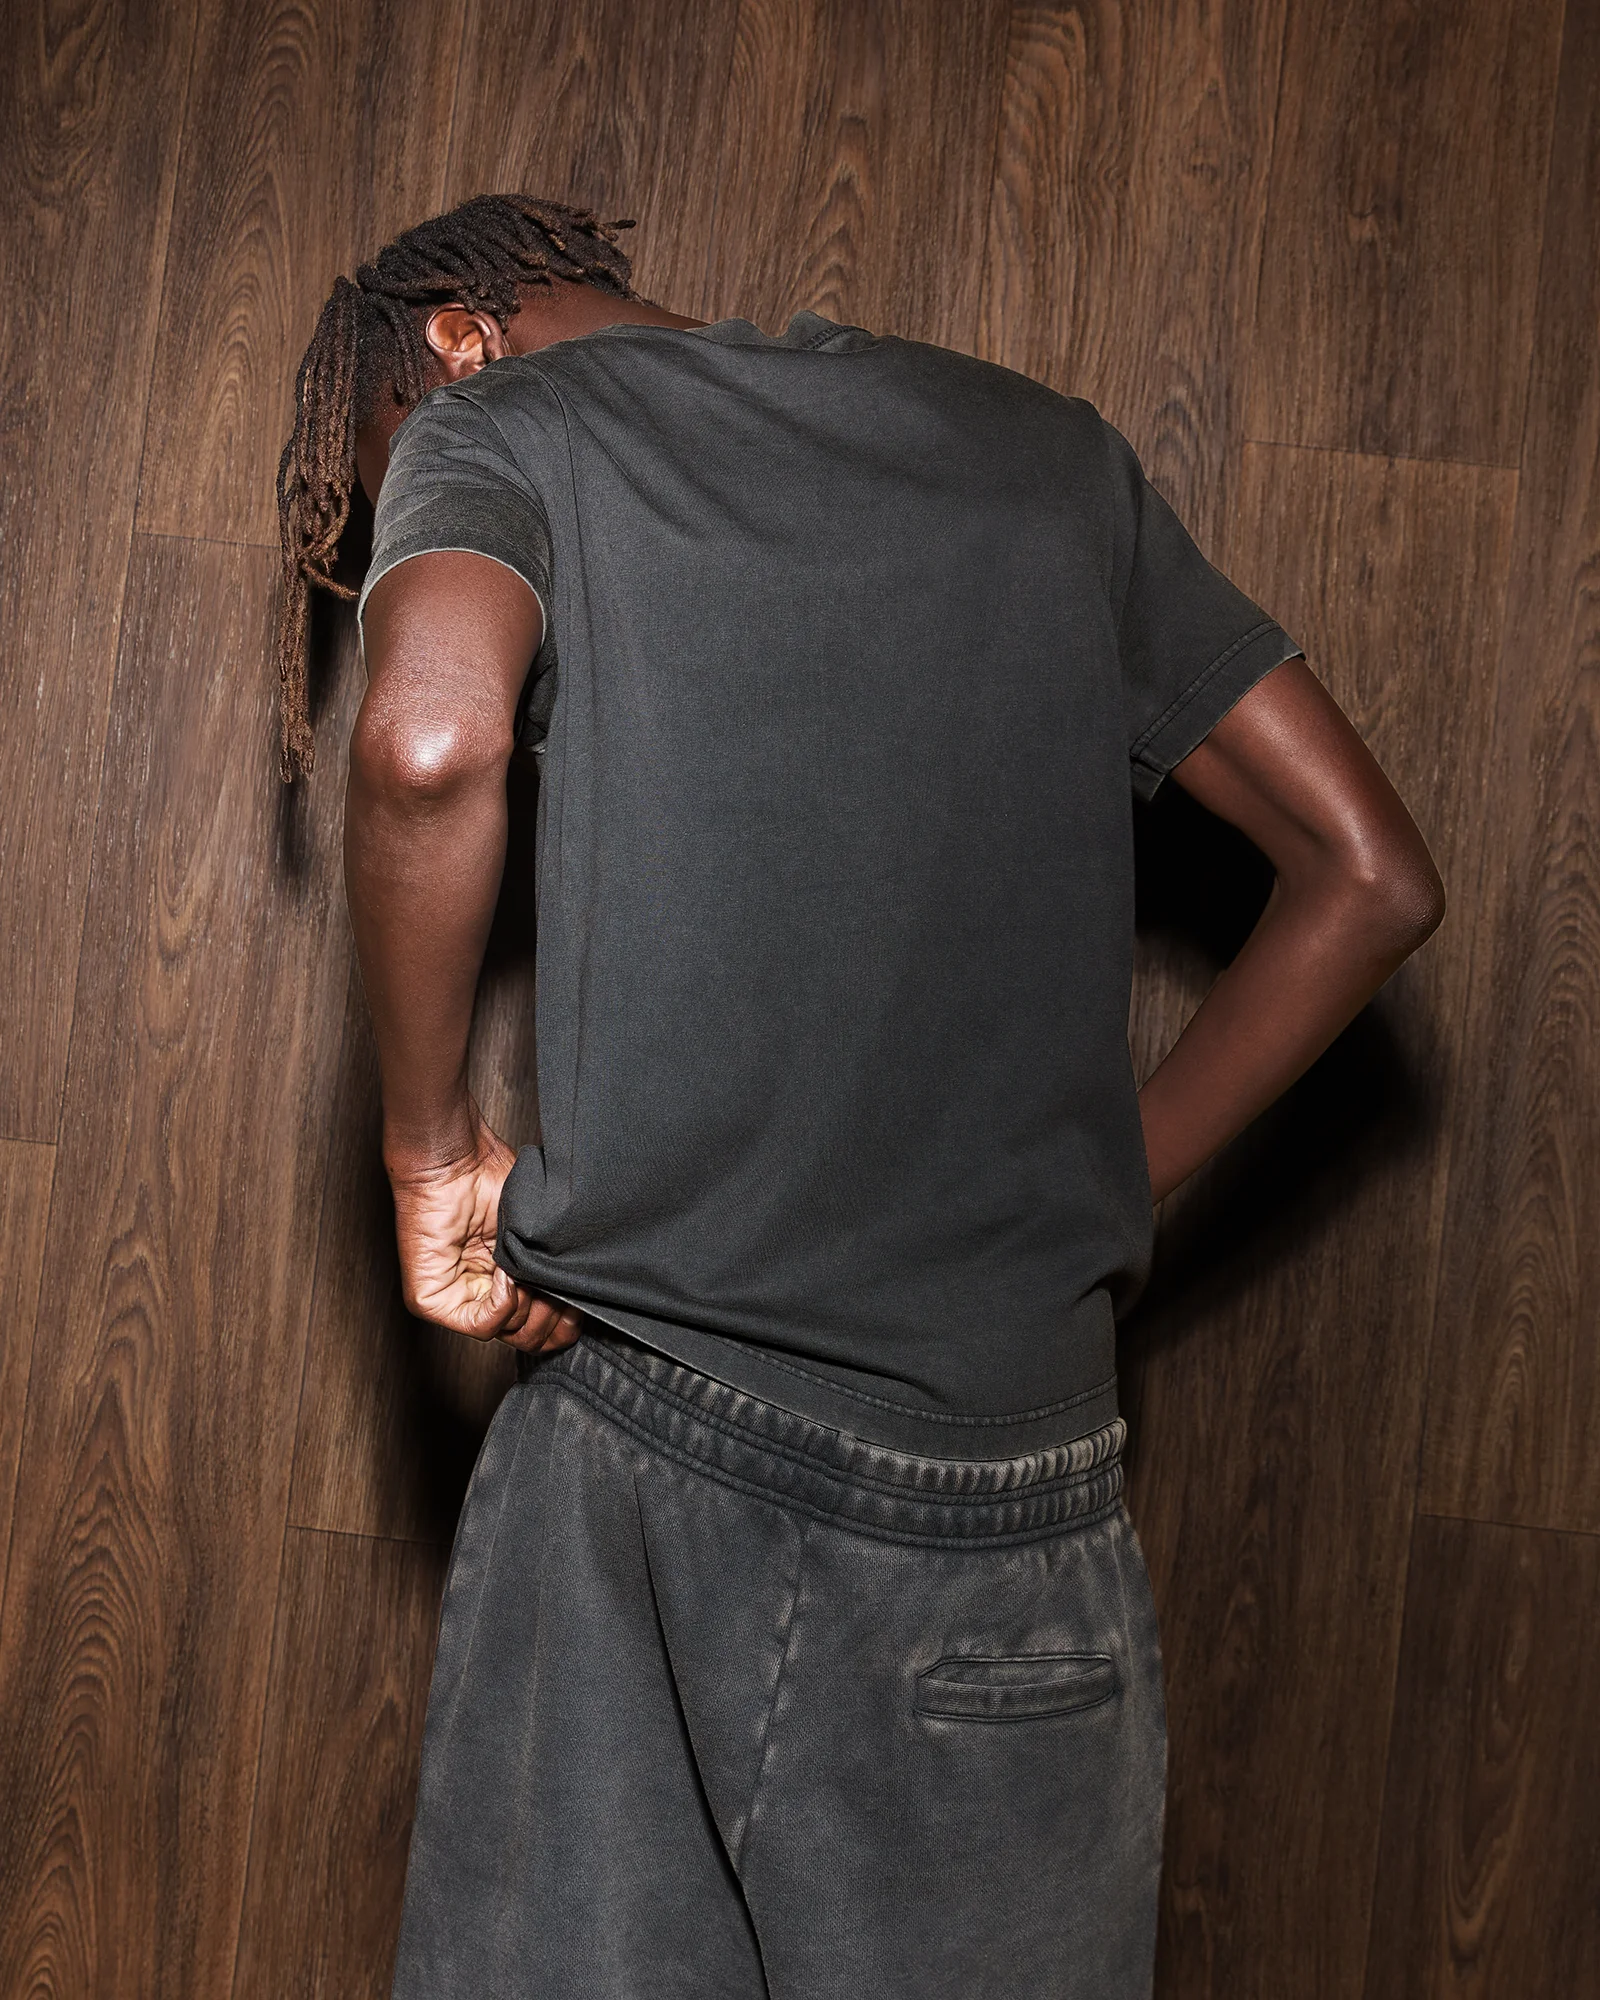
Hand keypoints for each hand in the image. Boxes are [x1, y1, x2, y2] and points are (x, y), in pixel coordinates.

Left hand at [387, 1100, 582, 1354]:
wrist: (455, 1159)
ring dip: (528, 1302)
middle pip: (529, 1338)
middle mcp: (482, 1294)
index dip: (567, 1318)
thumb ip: (553, 1273)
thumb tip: (579, 1304)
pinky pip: (481, 1325)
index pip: (542, 1327)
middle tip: (554, 1283)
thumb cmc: (491, 1182)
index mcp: (507, 1281)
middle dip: (552, 1314)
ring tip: (527, 1269)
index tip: (580, 1295)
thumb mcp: (536, 1235)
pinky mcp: (431, 1300)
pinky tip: (505, 1273)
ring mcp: (456, 1299)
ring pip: (508, 1333)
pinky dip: (503, 1303)